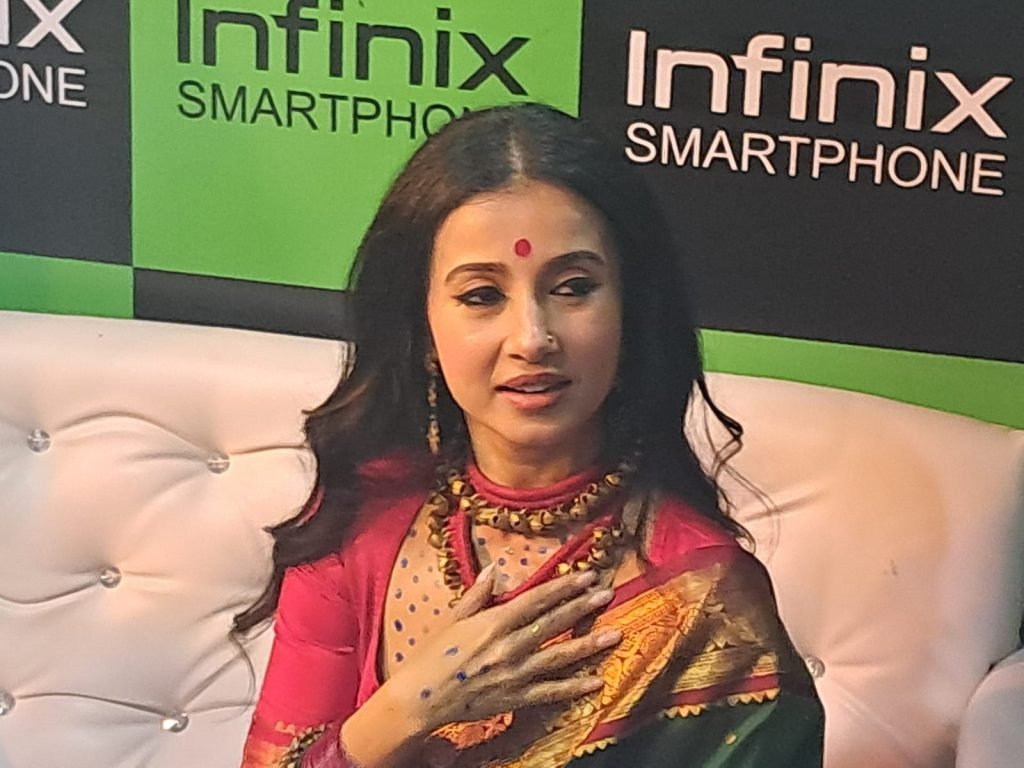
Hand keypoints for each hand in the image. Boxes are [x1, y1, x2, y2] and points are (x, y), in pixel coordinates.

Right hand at [389, 563, 621, 734]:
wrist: (420, 698)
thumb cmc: (433, 655)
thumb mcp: (453, 618)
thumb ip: (478, 594)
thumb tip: (496, 567)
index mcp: (493, 623)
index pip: (536, 600)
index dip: (563, 587)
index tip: (586, 576)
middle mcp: (508, 647)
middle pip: (553, 623)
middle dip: (582, 607)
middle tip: (608, 594)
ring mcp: (514, 674)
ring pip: (559, 656)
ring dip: (588, 644)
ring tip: (615, 633)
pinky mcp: (515, 698)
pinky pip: (550, 692)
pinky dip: (574, 688)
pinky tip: (596, 681)